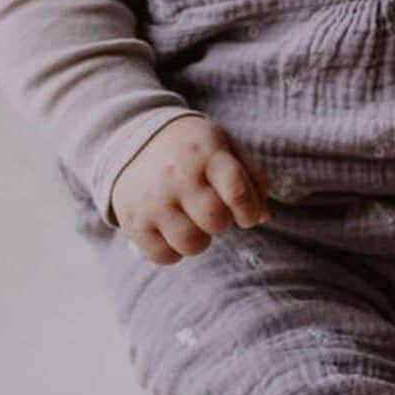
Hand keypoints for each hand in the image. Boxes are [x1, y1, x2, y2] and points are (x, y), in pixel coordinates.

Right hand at [109, 114, 268, 265]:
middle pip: (216, 221)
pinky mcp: (132, 221)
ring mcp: (152, 200)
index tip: (246, 214)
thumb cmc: (192, 148)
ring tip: (191, 221)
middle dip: (221, 222)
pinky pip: (163, 256)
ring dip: (199, 239)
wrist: (135, 138)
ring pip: (191, 244)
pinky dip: (172, 251)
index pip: (237, 191)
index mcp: (206, 153)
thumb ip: (250, 177)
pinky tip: (171, 231)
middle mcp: (177, 176)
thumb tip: (262, 216)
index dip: (249, 211)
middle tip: (211, 211)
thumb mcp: (224, 145)